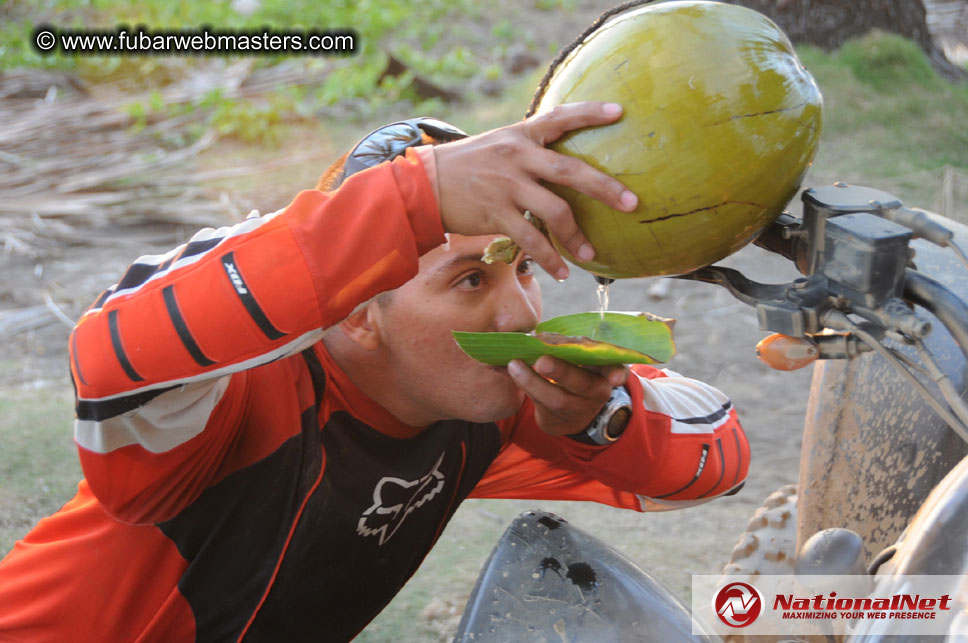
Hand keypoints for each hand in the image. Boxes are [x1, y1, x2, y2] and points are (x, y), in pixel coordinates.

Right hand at [433, 102, 638, 279]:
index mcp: (521, 134)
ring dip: (576, 235)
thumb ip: (530, 150)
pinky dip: (549, 258)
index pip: (559, 116)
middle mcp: (517, 156)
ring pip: (553, 210)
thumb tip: (565, 165)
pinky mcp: (494, 213)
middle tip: (631, 202)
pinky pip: (530, 239)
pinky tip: (562, 272)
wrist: (424, 184)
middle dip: (604, 186)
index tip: (620, 112)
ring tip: (591, 253)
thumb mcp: (498, 143)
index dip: (590, 113)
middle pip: (569, 170)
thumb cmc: (468, 165)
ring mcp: (506, 186)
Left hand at [507, 355, 628, 436]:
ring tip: (514, 365)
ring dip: (533, 382)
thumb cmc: (576, 373)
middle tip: (541, 361)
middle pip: (583, 385)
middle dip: (562, 372)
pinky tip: (513, 372)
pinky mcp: (556, 420)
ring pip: (557, 400)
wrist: (570, 414)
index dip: (617, 373)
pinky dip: (526, 387)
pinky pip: (540, 405)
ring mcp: (576, 410)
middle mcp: (595, 393)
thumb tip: (542, 336)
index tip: (614, 378)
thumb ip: (574, 347)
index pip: (617, 370)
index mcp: (605, 372)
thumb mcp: (584, 361)